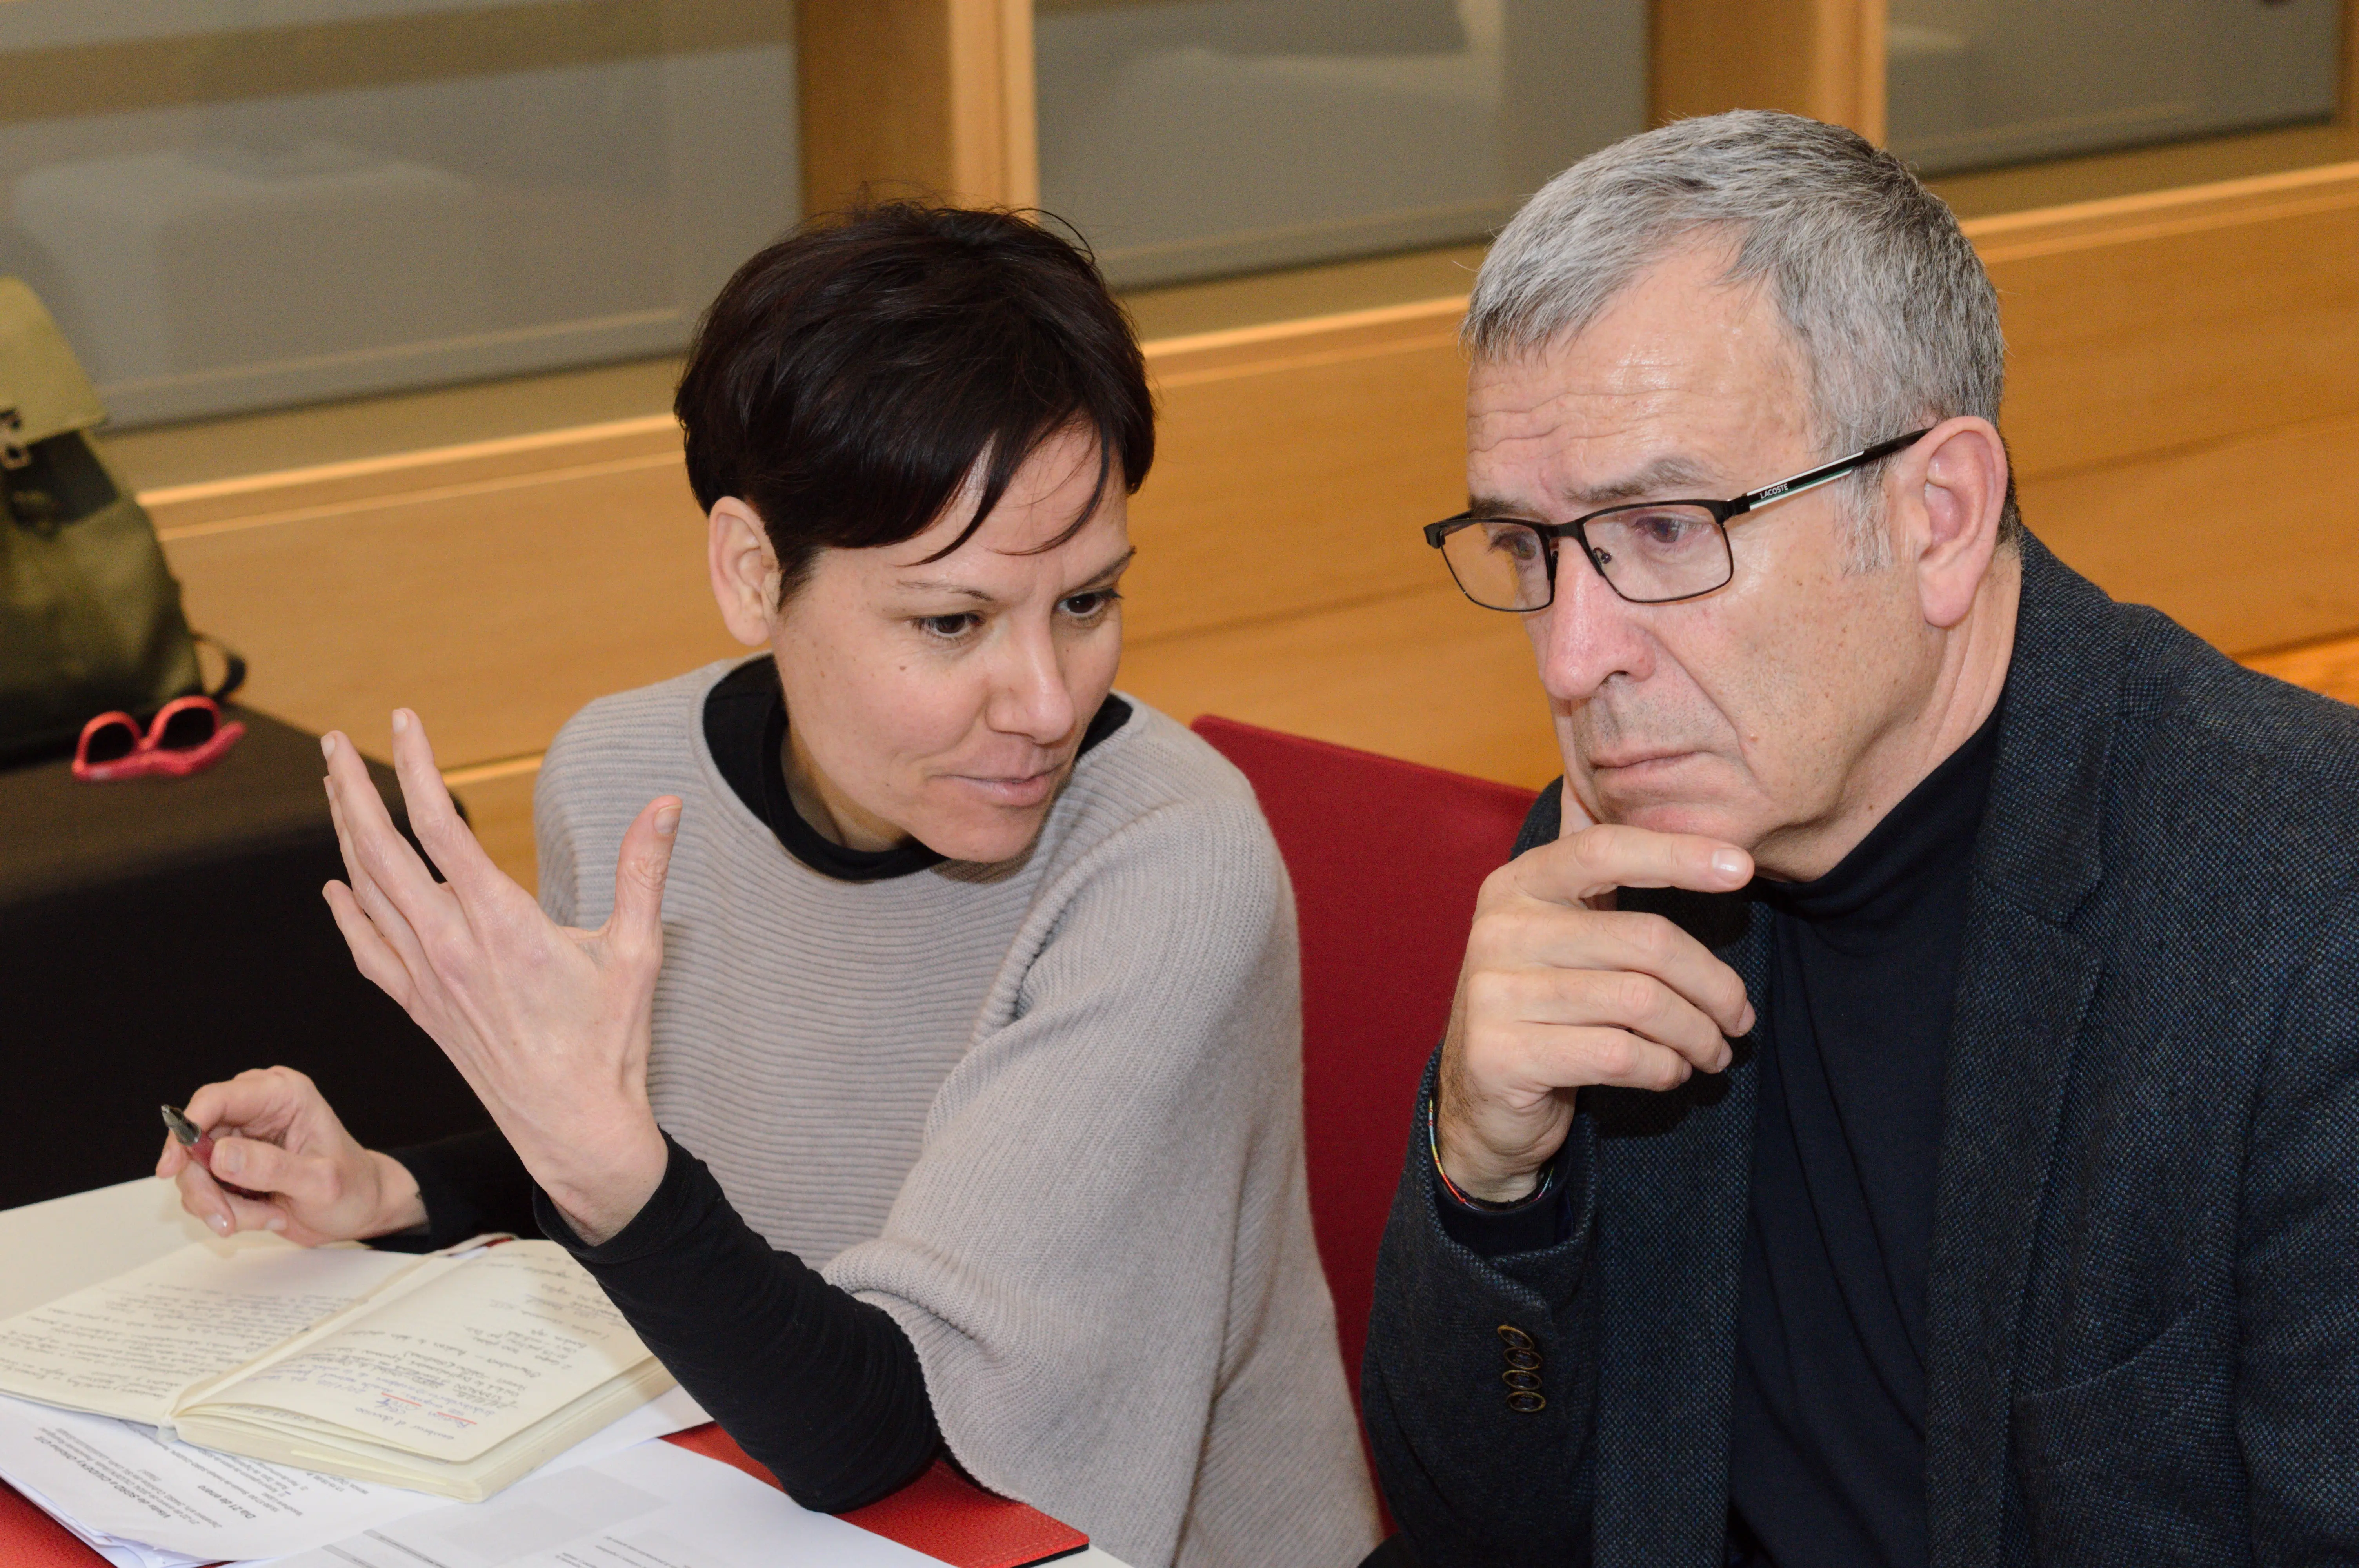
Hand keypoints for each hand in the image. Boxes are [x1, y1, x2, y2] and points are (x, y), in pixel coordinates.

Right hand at [157, 1066, 425, 1244]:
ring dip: (222, 1205)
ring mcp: (240, 1139)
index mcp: (282, 1095)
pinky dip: (228, 1212)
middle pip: (194, 1142)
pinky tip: (267, 1214)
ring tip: (268, 1216)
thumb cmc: (353, 1188)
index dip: (185, 1130)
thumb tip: (219, 1156)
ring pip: (194, 1172)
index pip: (215, 1099)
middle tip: (229, 1220)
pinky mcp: (232, 1167)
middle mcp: (256, 1110)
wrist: (361, 1208)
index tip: (172, 1168)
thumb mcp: (319, 1182)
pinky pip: (205, 1190)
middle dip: (206, 1187)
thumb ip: (271, 1168)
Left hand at [319, 709, 675, 1243]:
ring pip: (365, 894)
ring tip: (334, 792)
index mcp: (501, 925)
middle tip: (333, 743)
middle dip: (352, 790)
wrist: (573, 1129)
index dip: (416, 767)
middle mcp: (450, 948)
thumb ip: (644, 872)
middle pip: (380, 851)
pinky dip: (346, 914)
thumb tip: (665, 805)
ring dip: (343, 837)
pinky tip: (334, 889)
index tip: (403, 722)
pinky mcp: (421, 1011)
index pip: (441, 826)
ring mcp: (426, 981)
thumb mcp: (638, 951)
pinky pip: (368, 952)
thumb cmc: (608, 1044)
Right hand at [1435, 795, 1757, 1202]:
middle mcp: (1500, 929)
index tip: (1743, 868)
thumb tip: (1706, 853)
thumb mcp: (1564, 937)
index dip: (1677, 854)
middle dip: (1713, 985)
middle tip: (1739, 1018)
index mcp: (1518, 885)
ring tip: (1712, 1051)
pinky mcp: (1502, 1055)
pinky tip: (1670, 1072)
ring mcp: (1495, 993)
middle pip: (1645, 940)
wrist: (1482, 1099)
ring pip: (1641, 1002)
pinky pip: (1618, 1054)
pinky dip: (1663, 1067)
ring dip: (1697, 1035)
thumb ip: (1606, 890)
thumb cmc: (1547, 1010)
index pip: (1604, 850)